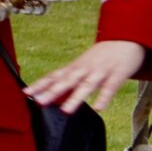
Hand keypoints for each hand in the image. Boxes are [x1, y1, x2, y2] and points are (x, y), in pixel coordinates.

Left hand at [27, 39, 147, 111]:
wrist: (125, 40)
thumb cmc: (101, 56)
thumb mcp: (83, 64)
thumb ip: (69, 77)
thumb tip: (52, 90)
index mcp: (75, 67)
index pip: (54, 76)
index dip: (40, 84)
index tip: (26, 93)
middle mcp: (84, 68)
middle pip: (66, 81)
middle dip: (52, 92)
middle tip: (39, 102)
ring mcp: (100, 71)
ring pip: (86, 85)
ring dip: (75, 98)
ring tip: (66, 111)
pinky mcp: (117, 75)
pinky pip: (110, 87)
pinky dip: (104, 97)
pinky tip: (99, 108)